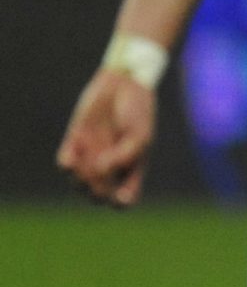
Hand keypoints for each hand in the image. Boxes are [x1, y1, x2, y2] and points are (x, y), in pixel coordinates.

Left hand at [58, 68, 156, 206]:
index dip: (120, 201)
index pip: (124, 199)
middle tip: (101, 170)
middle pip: (98, 195)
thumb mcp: (140, 136)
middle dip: (98, 189)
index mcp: (131, 169)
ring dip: (81, 178)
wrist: (122, 85)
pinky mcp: (75, 143)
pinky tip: (74, 152)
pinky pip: (65, 164)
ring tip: (89, 158)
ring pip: (78, 184)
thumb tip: (99, 171)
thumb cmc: (137, 112)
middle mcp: (110, 167)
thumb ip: (123, 157)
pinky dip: (68, 164)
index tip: (119, 194)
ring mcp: (91, 156)